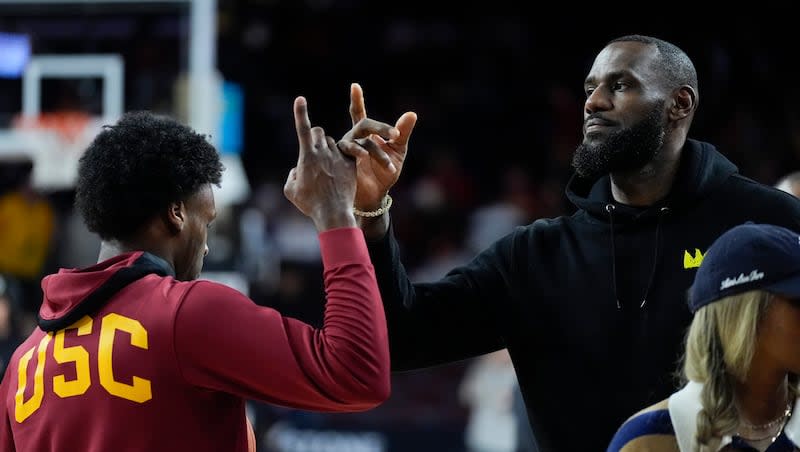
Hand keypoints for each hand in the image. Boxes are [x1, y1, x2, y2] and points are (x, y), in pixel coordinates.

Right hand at [284, 96, 356, 230]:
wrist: (333, 212)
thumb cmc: (310, 204)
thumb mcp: (291, 190)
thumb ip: (292, 175)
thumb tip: (297, 170)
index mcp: (307, 156)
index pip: (303, 129)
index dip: (300, 113)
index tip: (300, 99)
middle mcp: (323, 152)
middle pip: (318, 132)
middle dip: (314, 136)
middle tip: (313, 148)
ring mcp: (338, 157)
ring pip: (330, 141)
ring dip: (326, 147)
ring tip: (325, 165)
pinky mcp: (350, 164)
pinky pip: (345, 151)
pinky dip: (339, 156)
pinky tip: (338, 168)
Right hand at [337, 82, 416, 210]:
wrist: (377, 195)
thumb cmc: (386, 172)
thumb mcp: (398, 150)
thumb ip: (402, 132)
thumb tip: (412, 113)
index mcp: (366, 134)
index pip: (359, 113)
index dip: (356, 100)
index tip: (354, 86)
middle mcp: (354, 139)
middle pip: (363, 125)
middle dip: (379, 128)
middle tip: (394, 135)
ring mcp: (348, 151)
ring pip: (363, 144)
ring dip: (379, 154)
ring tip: (391, 167)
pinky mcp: (345, 164)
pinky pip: (353, 156)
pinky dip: (363, 157)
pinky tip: (370, 163)